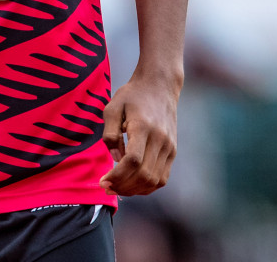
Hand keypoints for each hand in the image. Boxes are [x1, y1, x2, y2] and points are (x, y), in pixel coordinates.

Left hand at [99, 73, 178, 195]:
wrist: (159, 86)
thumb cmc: (132, 95)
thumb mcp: (112, 107)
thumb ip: (110, 134)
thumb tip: (115, 158)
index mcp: (143, 127)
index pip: (133, 161)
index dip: (117, 176)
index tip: (103, 180)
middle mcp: (160, 140)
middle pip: (144, 174)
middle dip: (123, 186)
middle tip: (106, 187)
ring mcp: (169, 147)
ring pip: (154, 180)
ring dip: (135, 190)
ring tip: (117, 188)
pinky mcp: (173, 151)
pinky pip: (162, 177)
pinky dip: (147, 186)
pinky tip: (132, 185)